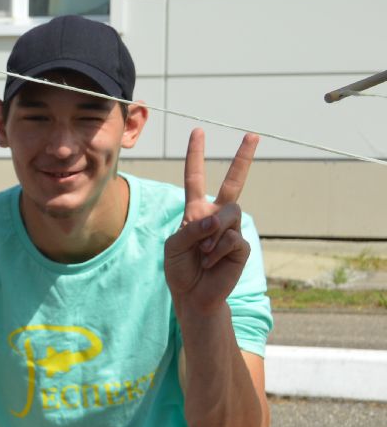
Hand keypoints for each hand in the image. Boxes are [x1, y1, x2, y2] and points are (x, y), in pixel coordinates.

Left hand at [164, 128, 258, 315]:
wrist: (192, 294)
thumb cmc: (180, 268)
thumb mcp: (174, 246)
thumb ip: (191, 229)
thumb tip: (217, 221)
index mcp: (196, 211)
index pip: (195, 177)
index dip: (195, 155)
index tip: (198, 132)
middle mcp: (216, 216)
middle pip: (233, 183)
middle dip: (243, 158)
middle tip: (252, 134)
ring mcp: (231, 229)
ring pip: (230, 214)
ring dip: (212, 234)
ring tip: (203, 253)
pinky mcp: (242, 246)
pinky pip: (232, 238)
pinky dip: (217, 251)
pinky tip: (212, 262)